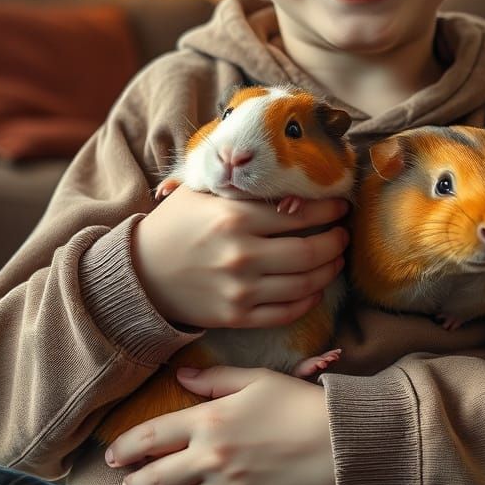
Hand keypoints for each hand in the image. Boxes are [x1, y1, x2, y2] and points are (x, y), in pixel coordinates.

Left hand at [106, 366, 335, 484]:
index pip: (150, 436)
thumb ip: (216, 378)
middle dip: (134, 482)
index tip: (114, 453)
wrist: (339, 443)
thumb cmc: (298, 403)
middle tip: (129, 482)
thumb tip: (183, 376)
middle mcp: (211, 457)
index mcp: (210, 419)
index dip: (124, 447)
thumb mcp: (258, 379)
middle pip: (153, 480)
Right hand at [132, 188, 348, 329]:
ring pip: (305, 283)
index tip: (341, 207)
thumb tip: (283, 167)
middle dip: (337, 242)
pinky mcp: (237, 317)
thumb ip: (241, 182)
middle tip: (343, 234)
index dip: (329, 209)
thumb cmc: (175, 226)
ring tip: (335, 259)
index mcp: (235, 216)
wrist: (140, 274)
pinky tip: (314, 288)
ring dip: (329, 271)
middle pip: (311, 250)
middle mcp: (242, 254)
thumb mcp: (202, 193)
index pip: (300, 212)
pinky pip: (287, 312)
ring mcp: (241, 289)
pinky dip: (308, 300)